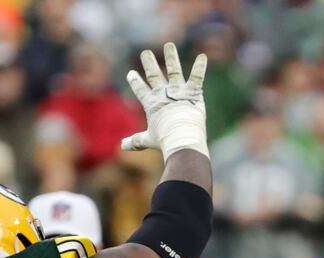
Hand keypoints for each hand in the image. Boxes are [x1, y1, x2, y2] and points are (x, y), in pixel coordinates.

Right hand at [121, 42, 208, 157]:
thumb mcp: (148, 140)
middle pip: (154, 75)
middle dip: (149, 63)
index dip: (135, 82)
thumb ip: (135, 141)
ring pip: (174, 70)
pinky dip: (200, 67)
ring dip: (171, 57)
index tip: (131, 74)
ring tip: (169, 45)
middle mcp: (163, 94)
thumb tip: (121, 146)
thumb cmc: (164, 140)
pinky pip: (197, 77)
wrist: (181, 138)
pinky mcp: (192, 92)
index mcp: (151, 104)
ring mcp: (177, 91)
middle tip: (145, 53)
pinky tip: (202, 56)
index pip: (141, 90)